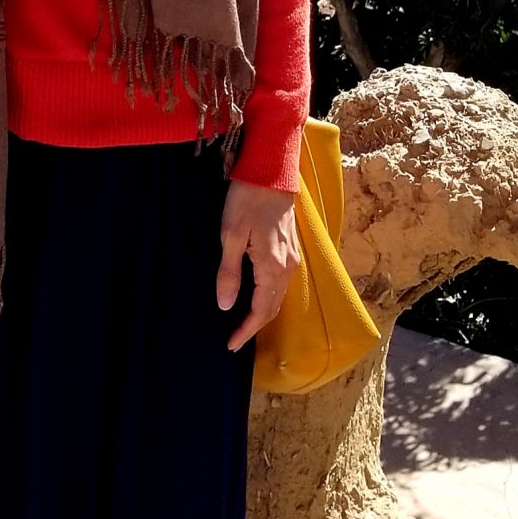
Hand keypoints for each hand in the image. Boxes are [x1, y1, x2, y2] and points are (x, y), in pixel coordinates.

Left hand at [216, 175, 301, 353]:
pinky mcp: (290, 248)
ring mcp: (291, 258)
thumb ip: (229, 273)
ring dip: (262, 313)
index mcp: (272, 268)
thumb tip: (226, 306)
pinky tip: (255, 296)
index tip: (231, 346)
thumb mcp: (230, 236)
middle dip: (254, 327)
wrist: (271, 172)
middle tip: (235, 340)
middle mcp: (287, 267)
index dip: (246, 331)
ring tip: (243, 323)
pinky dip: (269, 297)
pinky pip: (281, 283)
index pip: (261, 311)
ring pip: (278, 296)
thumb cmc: (247, 200)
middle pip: (272, 308)